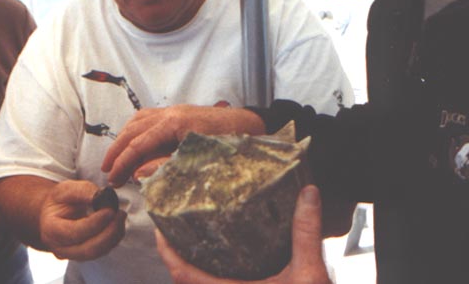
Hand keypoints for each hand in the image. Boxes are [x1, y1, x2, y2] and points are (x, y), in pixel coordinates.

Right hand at [39, 180, 125, 260]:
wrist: (55, 213)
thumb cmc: (60, 200)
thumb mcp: (67, 189)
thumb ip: (83, 191)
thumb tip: (103, 196)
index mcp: (51, 230)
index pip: (75, 232)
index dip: (95, 223)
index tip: (110, 210)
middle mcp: (60, 248)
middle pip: (89, 249)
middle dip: (109, 233)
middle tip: (120, 214)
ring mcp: (72, 255)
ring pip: (98, 252)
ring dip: (114, 235)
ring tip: (120, 216)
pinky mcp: (85, 255)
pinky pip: (102, 251)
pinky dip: (114, 238)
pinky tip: (117, 223)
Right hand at [101, 105, 265, 186]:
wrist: (251, 125)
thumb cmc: (230, 143)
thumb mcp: (199, 160)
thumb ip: (166, 166)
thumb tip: (138, 173)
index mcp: (174, 124)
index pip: (139, 144)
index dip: (122, 163)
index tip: (112, 178)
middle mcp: (171, 112)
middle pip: (133, 129)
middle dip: (117, 151)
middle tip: (107, 172)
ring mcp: (175, 110)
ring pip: (138, 120)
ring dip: (124, 139)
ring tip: (116, 159)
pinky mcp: (180, 112)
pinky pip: (149, 117)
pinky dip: (136, 130)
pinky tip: (135, 142)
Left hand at [156, 185, 331, 283]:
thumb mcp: (309, 275)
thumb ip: (306, 234)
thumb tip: (308, 193)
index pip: (183, 276)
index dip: (167, 252)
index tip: (160, 228)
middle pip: (185, 282)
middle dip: (178, 256)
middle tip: (175, 227)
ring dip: (194, 269)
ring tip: (194, 241)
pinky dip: (209, 278)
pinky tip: (222, 264)